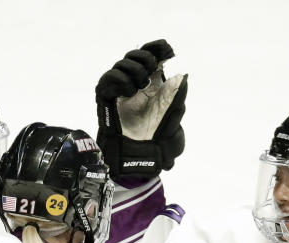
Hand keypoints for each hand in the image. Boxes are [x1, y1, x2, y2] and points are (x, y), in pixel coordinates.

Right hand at [95, 39, 187, 177]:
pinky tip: (130, 91)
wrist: (140, 149)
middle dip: (145, 58)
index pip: (151, 53)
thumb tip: (181, 72)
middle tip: (152, 68)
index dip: (157, 47)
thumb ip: (178, 89)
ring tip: (141, 86)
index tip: (167, 50)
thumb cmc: (157, 130)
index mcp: (151, 79)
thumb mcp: (173, 107)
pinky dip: (121, 81)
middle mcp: (135, 80)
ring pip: (121, 64)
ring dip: (134, 70)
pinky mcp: (107, 95)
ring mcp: (120, 87)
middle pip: (135, 54)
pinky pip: (109, 78)